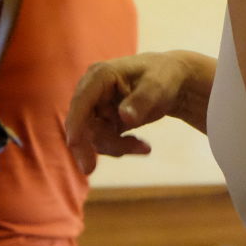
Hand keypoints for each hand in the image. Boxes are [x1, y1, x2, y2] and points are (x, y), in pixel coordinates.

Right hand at [65, 51, 205, 174]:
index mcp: (100, 75)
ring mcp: (96, 106)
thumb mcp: (157, 87)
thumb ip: (141, 101)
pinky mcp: (103, 120)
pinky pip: (104, 141)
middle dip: (96, 143)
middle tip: (90, 170)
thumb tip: (124, 118)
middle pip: (82, 122)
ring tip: (145, 148)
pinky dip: (121, 147)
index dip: (76, 122)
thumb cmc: (163, 77)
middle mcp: (92, 91)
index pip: (82, 101)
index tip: (73, 143)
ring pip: (93, 136)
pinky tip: (143, 146)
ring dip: (117, 146)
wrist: (172, 81)